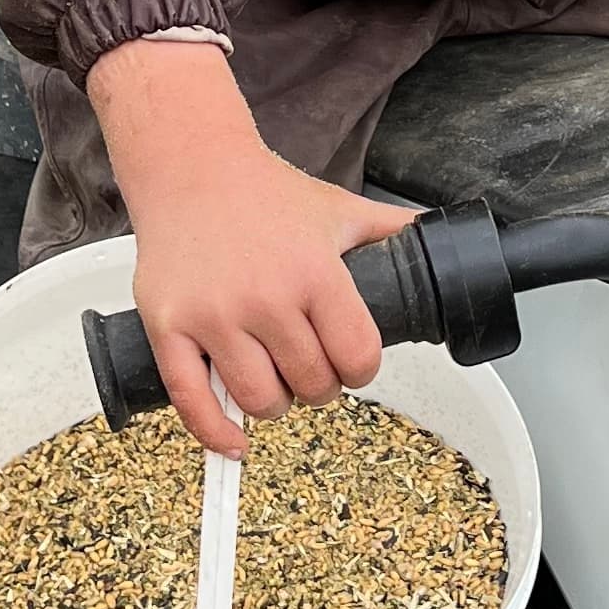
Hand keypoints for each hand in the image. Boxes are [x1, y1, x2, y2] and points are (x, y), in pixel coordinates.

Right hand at [86, 39, 413, 455]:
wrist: (189, 167)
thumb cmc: (263, 193)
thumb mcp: (337, 208)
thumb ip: (390, 230)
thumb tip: (438, 237)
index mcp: (315, 273)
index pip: (357, 358)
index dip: (359, 370)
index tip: (350, 365)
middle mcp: (266, 298)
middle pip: (311, 386)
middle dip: (318, 386)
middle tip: (309, 368)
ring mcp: (214, 316)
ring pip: (259, 401)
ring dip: (274, 404)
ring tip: (274, 380)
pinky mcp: (169, 327)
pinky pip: (192, 401)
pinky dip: (215, 433)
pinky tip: (233, 441)